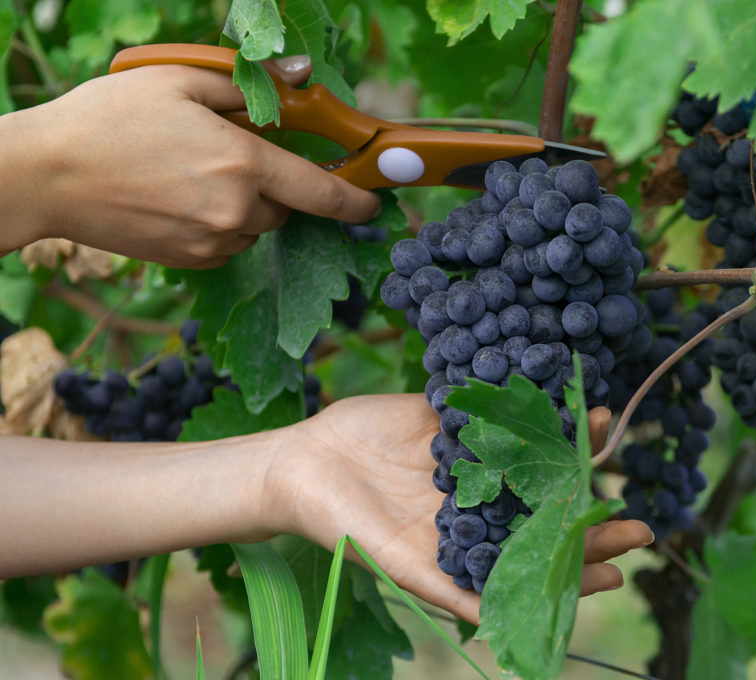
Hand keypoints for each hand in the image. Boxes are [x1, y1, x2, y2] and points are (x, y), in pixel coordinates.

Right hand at [0, 56, 379, 267]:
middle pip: (285, 205)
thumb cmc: (110, 119)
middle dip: (272, 182)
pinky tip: (179, 197)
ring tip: (192, 173)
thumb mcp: (180, 80)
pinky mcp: (192, 261)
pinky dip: (220, 223)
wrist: (46, 176)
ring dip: (244, 204)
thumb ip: (251, 84)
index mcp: (243, 166)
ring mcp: (213, 242)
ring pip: (256, 225)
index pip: (323, 193)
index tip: (373, 203)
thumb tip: (302, 76)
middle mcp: (236, 212)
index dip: (355, 200)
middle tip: (228, 153)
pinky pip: (228, 242)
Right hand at [274, 393, 653, 623]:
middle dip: (591, 513)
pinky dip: (532, 402)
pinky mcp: (452, 416)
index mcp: (472, 541)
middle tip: (641, 520)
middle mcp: (478, 500)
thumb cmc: (346, 528)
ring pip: (532, 452)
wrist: (301, 468)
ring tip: (608, 435)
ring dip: (572, 447)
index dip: (578, 565)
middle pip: (547, 506)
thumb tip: (497, 627)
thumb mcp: (400, 566)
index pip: (536, 556)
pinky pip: (499, 407)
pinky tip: (563, 394)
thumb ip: (448, 591)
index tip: (620, 570)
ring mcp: (469, 456)